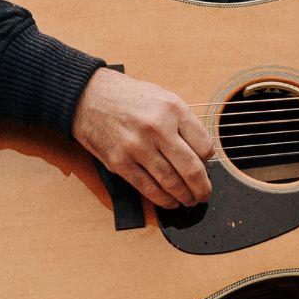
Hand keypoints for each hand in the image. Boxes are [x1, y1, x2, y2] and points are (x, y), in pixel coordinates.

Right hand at [70, 67, 215, 208]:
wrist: (89, 97)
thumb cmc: (128, 98)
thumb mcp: (164, 98)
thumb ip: (184, 123)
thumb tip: (203, 153)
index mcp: (172, 110)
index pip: (204, 146)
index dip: (209, 162)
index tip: (205, 166)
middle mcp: (156, 128)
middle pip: (191, 169)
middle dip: (202, 188)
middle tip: (204, 194)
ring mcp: (137, 147)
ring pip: (171, 183)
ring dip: (184, 197)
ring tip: (189, 200)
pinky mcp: (120, 162)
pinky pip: (148, 188)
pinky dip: (163, 200)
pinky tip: (170, 201)